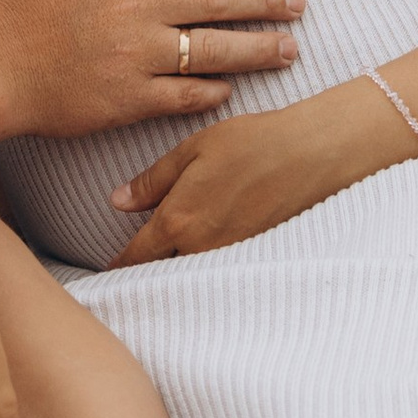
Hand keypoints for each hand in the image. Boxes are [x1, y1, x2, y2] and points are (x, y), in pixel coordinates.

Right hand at [0, 0, 304, 144]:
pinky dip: (213, 91)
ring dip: (256, 48)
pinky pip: (185, 95)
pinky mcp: (128, 99)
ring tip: (288, 48)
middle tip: (299, 2)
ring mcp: (134, 54)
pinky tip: (233, 89)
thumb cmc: (20, 7)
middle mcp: (133, 6)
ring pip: (212, 48)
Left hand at [108, 85, 397, 263]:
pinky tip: (203, 255)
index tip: (103, 275)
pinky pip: (217, 270)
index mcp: (178, 220)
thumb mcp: (194, 150)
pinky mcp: (252, 257)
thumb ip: (153, 181)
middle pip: (160, 273)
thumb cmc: (252, 142)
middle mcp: (201, 248)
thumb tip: (116, 203)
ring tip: (161, 267)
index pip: (135, 258)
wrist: (314, 154)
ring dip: (174, 272)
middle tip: (126, 275)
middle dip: (144, 274)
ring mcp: (229, 258)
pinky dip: (204, 268)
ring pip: (190, 274)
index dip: (116, 268)